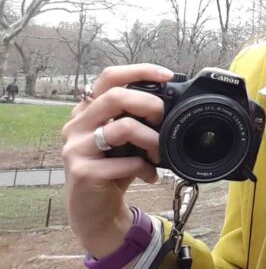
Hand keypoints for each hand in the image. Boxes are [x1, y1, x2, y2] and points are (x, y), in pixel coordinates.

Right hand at [62, 64, 173, 257]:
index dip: (139, 71)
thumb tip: (171, 102)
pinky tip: (150, 175)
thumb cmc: (113, 169)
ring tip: (159, 153)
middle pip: (115, 96)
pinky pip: (126, 162)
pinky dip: (146, 168)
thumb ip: (136, 119)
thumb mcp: (125, 140)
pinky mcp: (83, 172)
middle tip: (163, 118)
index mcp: (88, 111)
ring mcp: (76, 148)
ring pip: (122, 128)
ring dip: (152, 139)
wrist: (95, 211)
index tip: (167, 75)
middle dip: (149, 103)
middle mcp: (77, 125)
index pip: (109, 77)